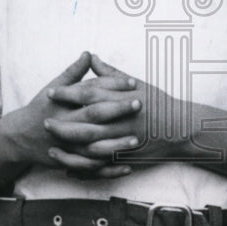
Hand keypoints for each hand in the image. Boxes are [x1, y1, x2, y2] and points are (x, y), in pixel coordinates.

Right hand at [2, 52, 136, 178]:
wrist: (20, 137)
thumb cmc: (41, 108)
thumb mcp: (54, 87)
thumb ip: (73, 72)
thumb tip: (88, 53)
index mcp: (63, 103)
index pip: (90, 91)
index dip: (111, 85)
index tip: (133, 82)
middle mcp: (64, 123)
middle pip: (93, 116)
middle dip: (116, 110)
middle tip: (139, 103)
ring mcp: (66, 145)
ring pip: (93, 146)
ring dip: (115, 144)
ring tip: (136, 140)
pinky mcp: (69, 161)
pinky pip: (90, 168)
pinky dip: (108, 169)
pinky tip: (127, 166)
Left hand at [44, 54, 183, 176]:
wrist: (181, 128)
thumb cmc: (159, 103)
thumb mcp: (136, 83)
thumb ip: (110, 73)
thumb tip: (91, 57)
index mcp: (122, 98)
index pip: (90, 93)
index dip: (68, 93)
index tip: (51, 93)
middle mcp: (123, 119)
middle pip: (88, 121)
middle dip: (64, 123)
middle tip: (44, 122)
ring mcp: (125, 140)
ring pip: (93, 146)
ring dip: (71, 147)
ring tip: (52, 147)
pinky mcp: (128, 157)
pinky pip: (103, 165)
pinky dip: (86, 168)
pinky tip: (71, 168)